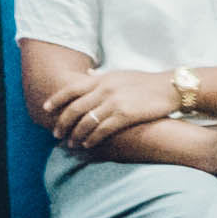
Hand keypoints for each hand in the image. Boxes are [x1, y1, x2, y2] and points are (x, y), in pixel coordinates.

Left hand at [48, 68, 182, 153]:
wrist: (170, 87)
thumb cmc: (146, 82)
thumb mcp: (121, 74)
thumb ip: (102, 77)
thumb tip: (87, 73)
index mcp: (103, 78)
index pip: (72, 88)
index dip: (57, 99)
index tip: (45, 108)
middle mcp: (105, 88)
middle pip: (75, 108)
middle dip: (63, 122)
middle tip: (56, 133)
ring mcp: (115, 101)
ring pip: (86, 121)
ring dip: (76, 134)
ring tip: (71, 143)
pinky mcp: (126, 114)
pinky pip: (103, 129)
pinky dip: (92, 138)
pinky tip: (88, 144)